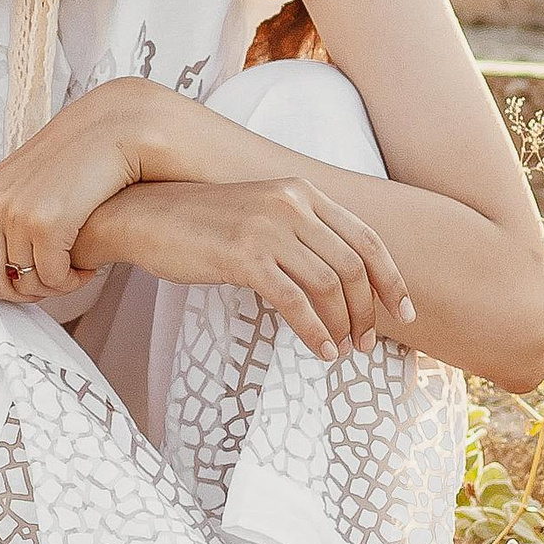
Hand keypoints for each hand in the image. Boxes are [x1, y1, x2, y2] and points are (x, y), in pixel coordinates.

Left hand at [0, 103, 139, 335]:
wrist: (111, 130)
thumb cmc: (76, 161)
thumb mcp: (29, 184)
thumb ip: (9, 214)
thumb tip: (8, 264)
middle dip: (20, 297)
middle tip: (51, 287)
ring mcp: (16, 213)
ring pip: (24, 284)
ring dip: (53, 288)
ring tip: (75, 271)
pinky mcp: (46, 222)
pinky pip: (53, 278)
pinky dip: (72, 282)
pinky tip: (88, 266)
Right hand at [95, 175, 417, 367]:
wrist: (139, 215)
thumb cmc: (197, 223)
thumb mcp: (257, 214)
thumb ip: (297, 231)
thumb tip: (337, 274)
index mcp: (299, 192)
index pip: (366, 237)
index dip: (392, 279)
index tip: (403, 312)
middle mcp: (290, 204)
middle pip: (354, 265)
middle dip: (369, 311)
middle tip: (367, 343)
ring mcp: (266, 228)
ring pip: (330, 285)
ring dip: (344, 325)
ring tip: (342, 351)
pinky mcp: (242, 255)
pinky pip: (295, 302)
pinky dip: (314, 332)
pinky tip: (319, 351)